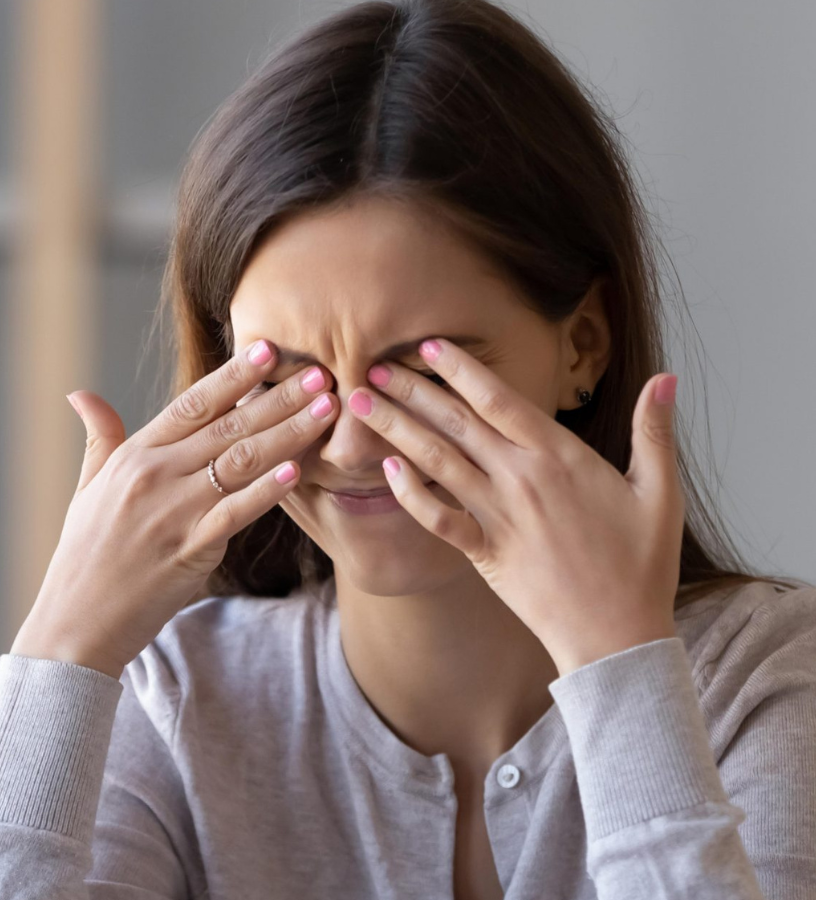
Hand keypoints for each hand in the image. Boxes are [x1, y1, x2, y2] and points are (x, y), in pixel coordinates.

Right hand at [10, 341, 338, 679]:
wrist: (75, 620)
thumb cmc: (86, 552)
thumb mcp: (88, 486)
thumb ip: (100, 437)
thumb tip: (82, 394)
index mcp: (136, 454)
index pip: (193, 403)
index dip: (234, 375)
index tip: (270, 350)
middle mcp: (156, 474)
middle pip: (228, 426)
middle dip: (279, 397)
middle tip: (322, 374)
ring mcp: (174, 511)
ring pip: (241, 461)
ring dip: (288, 433)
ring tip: (325, 411)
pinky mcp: (191, 548)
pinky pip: (237, 512)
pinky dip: (268, 490)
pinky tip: (298, 469)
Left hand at [348, 338, 683, 676]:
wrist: (618, 637)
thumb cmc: (642, 565)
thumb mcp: (660, 493)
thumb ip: (655, 432)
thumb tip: (667, 377)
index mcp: (560, 457)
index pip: (500, 399)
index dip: (461, 369)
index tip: (428, 345)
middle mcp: (520, 479)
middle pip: (456, 423)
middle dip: (412, 390)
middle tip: (374, 363)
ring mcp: (498, 517)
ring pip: (437, 461)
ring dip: (395, 429)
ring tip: (360, 404)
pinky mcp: (484, 553)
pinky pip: (438, 519)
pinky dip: (410, 493)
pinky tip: (386, 469)